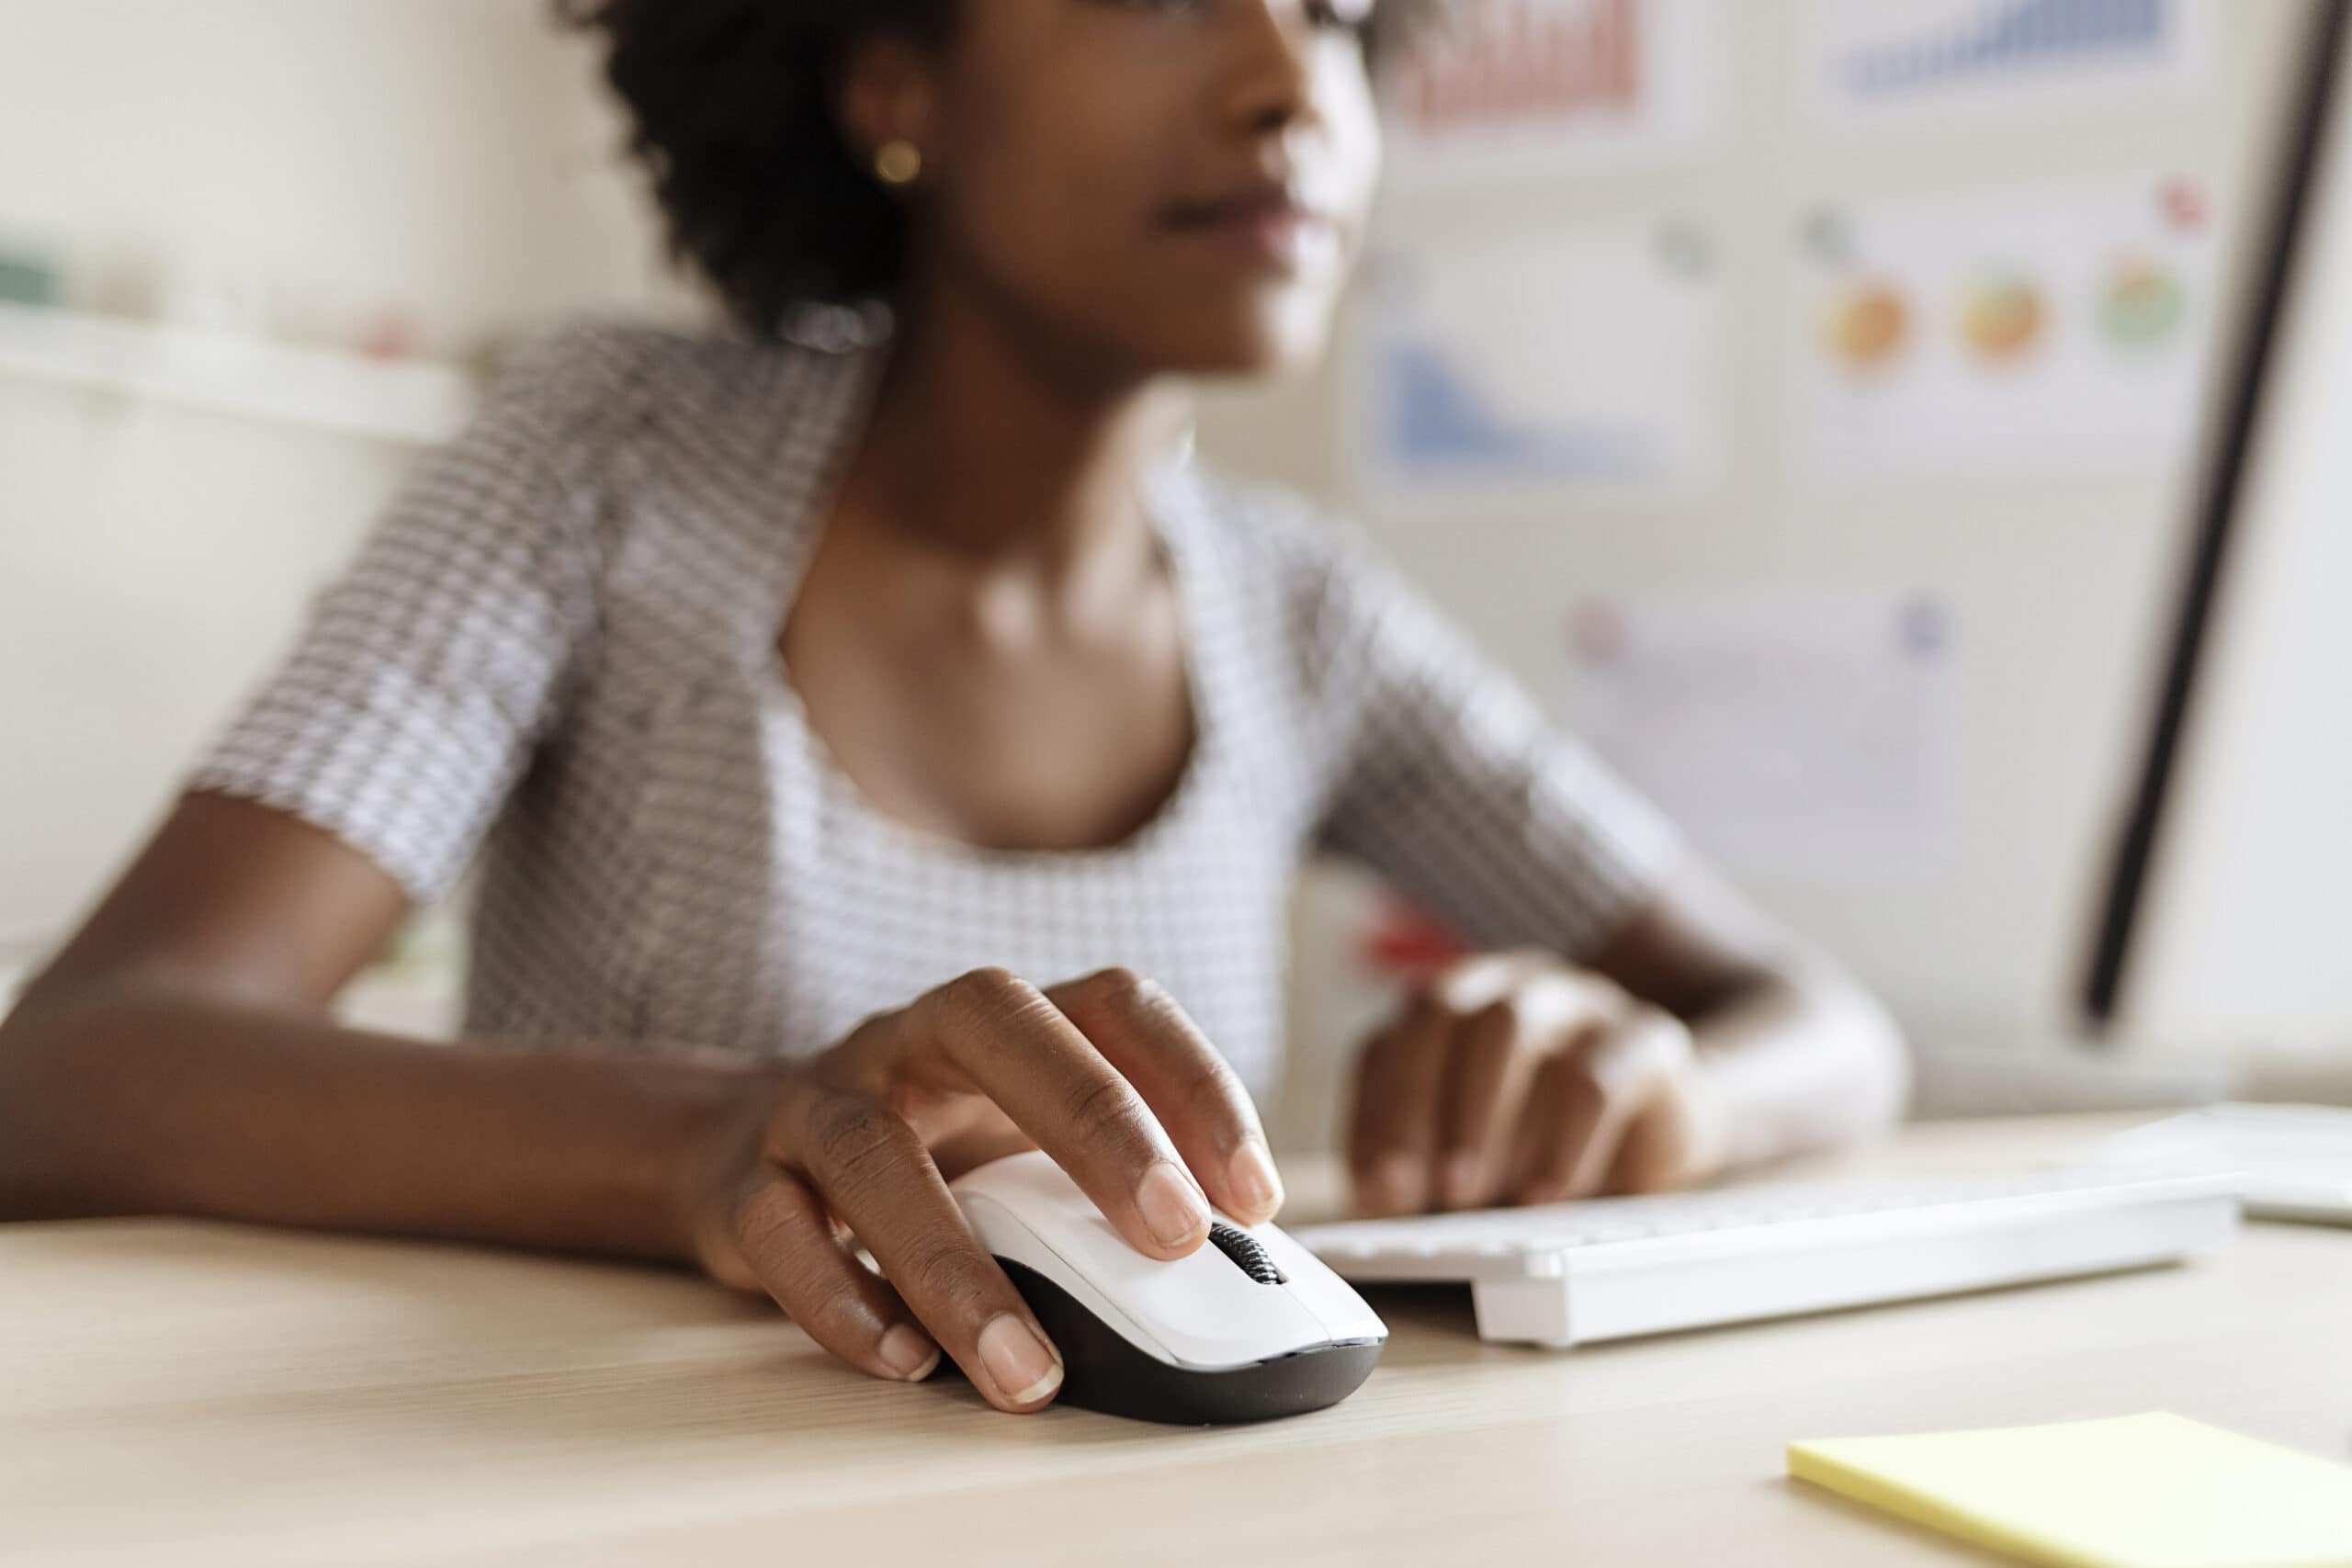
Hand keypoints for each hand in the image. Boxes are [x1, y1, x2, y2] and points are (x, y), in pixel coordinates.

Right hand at [678, 967, 1281, 1412]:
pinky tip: (906, 1360)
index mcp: (1004, 1021)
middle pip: (999, 1028)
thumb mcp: (1023, 1146)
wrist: (746, 1147)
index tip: (1255, 1197)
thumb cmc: (931, 1152)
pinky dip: (841, 1299)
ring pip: (873, 1151)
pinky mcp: (745, 1183)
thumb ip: (1109, 1188)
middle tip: (1174, 1236)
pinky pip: (779, 1230)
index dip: (1194, 1082)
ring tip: (1026, 1366)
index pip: (1113, 1004)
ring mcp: (821, 1102)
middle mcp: (912, 1039)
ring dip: (955, 1265)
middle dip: (1097, 1126)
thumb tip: (1235, 1272)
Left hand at [1345, 950, 1728, 1216]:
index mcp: (1452, 1005)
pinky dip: (1564, 1141)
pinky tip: (1546, 1194)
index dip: (1376, 1114)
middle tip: (1416, 1191)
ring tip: (1469, 1193)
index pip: (1391, 1041)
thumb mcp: (1470, 1159)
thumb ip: (1421, 1167)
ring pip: (1512, 1027)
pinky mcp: (1645, 1038)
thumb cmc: (1545, 1141)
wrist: (1668, 1122)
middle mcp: (1510, 986)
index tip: (1377, 1189)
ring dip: (1479, 1115)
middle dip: (1417, 1106)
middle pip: (1442, 1014)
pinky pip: (1598, 1076)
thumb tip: (1379, 1201)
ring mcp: (1578, 1000)